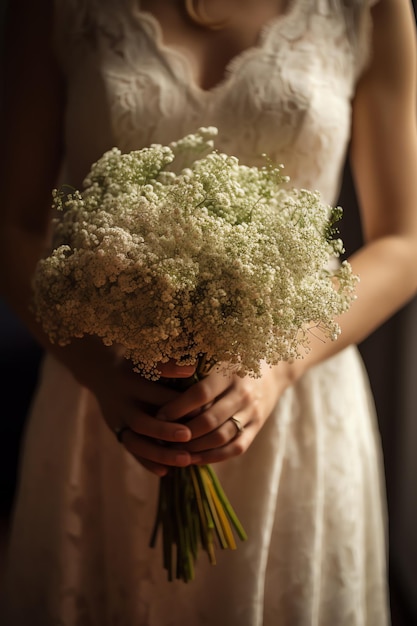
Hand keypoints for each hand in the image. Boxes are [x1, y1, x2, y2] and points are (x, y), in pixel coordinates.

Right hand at [64, 339, 198, 475]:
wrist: (102, 371)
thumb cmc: (135, 361)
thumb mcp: (147, 358)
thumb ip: (168, 365)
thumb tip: (192, 369)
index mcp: (130, 383)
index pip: (157, 396)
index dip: (180, 404)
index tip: (204, 410)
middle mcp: (121, 404)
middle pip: (142, 423)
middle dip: (166, 431)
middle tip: (189, 437)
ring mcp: (117, 421)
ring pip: (136, 443)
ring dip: (160, 454)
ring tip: (185, 461)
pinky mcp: (117, 432)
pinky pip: (132, 451)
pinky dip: (147, 462)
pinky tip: (165, 472)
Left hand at [156, 360, 297, 464]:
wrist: (274, 369)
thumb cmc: (234, 360)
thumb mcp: (218, 354)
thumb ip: (193, 362)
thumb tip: (159, 370)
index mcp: (229, 373)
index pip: (200, 393)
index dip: (178, 407)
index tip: (158, 414)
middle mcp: (243, 394)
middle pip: (209, 420)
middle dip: (183, 433)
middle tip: (161, 439)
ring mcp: (251, 413)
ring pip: (220, 437)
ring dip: (195, 448)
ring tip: (174, 452)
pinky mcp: (256, 427)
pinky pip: (235, 448)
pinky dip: (213, 457)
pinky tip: (194, 459)